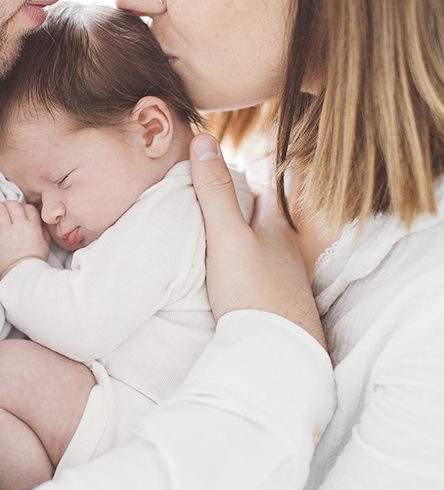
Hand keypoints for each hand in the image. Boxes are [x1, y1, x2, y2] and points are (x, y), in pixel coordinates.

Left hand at [0, 199, 49, 279]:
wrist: (23, 274)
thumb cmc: (35, 262)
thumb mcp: (45, 245)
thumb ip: (42, 232)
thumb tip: (39, 225)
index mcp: (33, 227)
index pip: (28, 208)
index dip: (22, 207)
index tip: (17, 211)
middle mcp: (20, 226)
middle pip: (12, 205)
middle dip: (6, 203)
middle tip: (1, 205)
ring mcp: (6, 232)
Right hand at [190, 134, 325, 347]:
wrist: (275, 350)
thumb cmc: (252, 289)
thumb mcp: (226, 235)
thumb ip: (214, 191)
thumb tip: (203, 139)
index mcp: (276, 229)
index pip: (264, 192)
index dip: (245, 179)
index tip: (224, 172)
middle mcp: (286, 252)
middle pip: (266, 222)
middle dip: (245, 211)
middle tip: (216, 205)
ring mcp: (285, 282)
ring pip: (264, 252)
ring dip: (246, 243)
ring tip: (219, 242)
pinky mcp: (278, 307)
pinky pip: (261, 279)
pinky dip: (246, 272)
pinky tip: (232, 282)